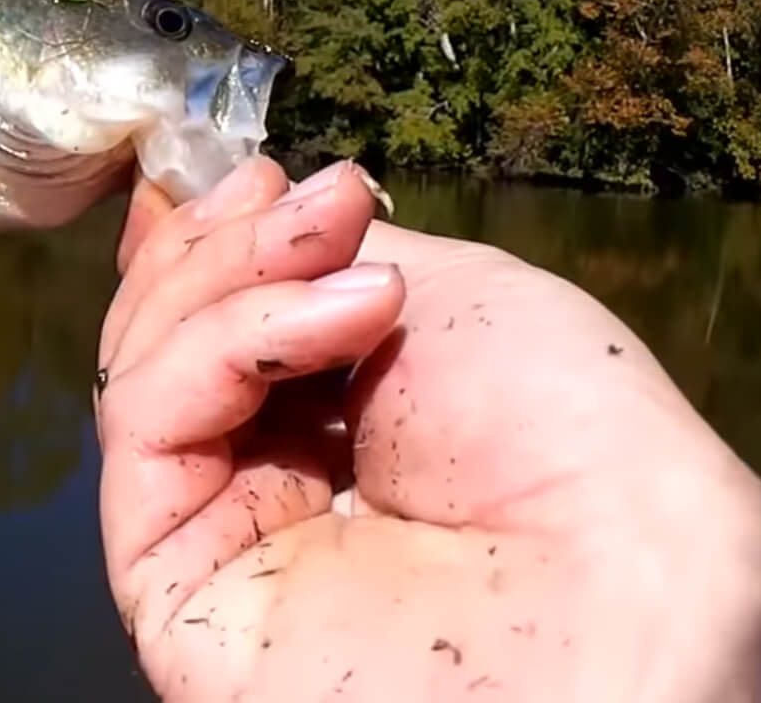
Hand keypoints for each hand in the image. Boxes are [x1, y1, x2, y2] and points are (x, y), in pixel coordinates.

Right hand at [96, 156, 760, 701]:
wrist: (622, 572)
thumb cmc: (569, 436)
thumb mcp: (447, 291)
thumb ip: (313, 261)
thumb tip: (239, 206)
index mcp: (329, 427)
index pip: (211, 327)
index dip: (208, 244)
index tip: (255, 173)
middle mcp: (263, 482)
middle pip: (159, 341)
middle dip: (221, 247)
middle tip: (314, 198)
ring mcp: (217, 536)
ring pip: (138, 377)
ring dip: (224, 280)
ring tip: (334, 239)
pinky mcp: (170, 587)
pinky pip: (145, 435)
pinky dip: (218, 345)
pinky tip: (330, 312)